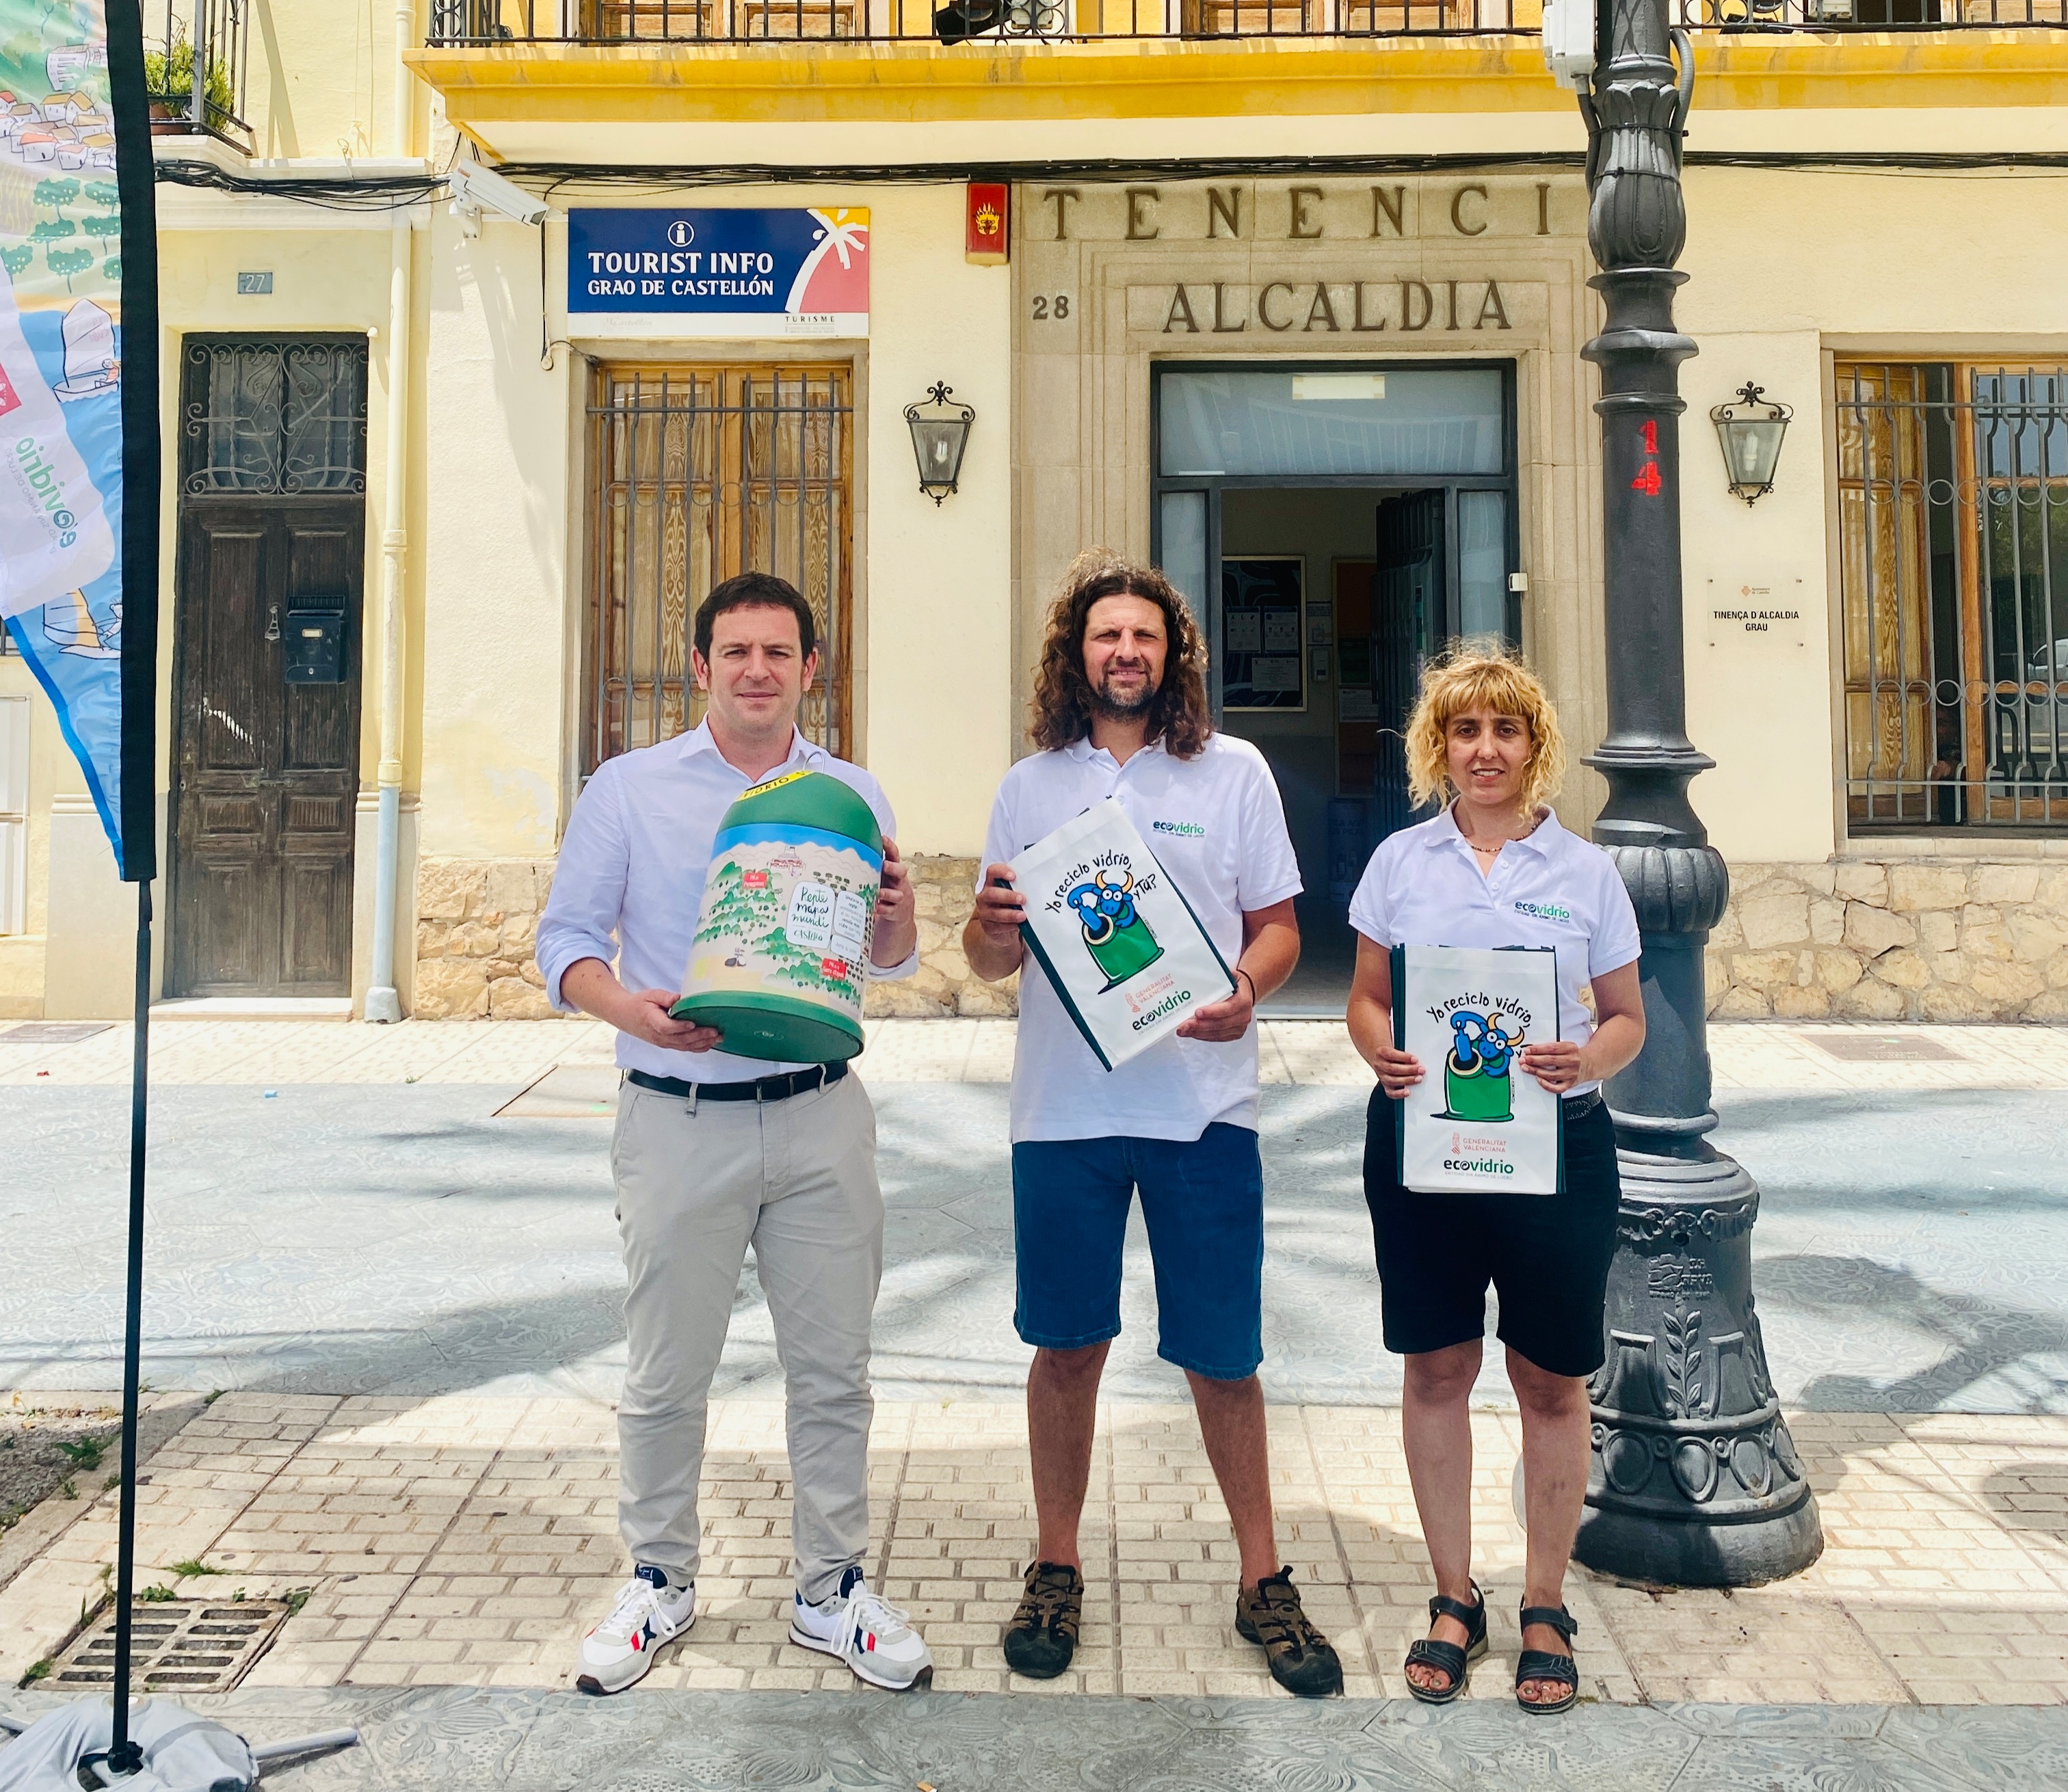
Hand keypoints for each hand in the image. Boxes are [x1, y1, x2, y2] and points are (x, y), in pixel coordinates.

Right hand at [619, 987, 721, 1053]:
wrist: (626, 1017)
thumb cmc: (639, 1004)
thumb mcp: (650, 995)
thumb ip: (664, 997)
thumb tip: (679, 998)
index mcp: (651, 1021)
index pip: (666, 1028)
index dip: (680, 1027)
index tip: (692, 1024)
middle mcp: (658, 1036)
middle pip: (679, 1039)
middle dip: (699, 1036)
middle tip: (714, 1031)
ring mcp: (663, 1043)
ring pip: (684, 1046)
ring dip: (702, 1043)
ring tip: (717, 1038)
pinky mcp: (668, 1044)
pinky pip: (684, 1048)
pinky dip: (697, 1048)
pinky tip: (710, 1044)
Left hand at [870, 836, 915, 965]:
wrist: (900, 913)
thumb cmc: (885, 889)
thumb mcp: (880, 876)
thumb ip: (869, 867)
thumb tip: (843, 852)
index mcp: (893, 871)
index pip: (894, 856)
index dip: (890, 847)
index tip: (883, 838)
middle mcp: (899, 882)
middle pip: (901, 871)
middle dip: (893, 868)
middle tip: (884, 865)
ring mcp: (899, 896)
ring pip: (898, 893)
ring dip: (888, 893)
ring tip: (879, 893)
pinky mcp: (896, 911)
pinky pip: (890, 910)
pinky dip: (882, 910)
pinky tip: (874, 909)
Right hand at [971, 863, 1026, 942]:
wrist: (1001, 929)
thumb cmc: (1010, 906)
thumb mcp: (1013, 894)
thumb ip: (1021, 889)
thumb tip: (1040, 886)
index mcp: (991, 884)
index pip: (992, 872)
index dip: (1001, 872)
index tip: (1014, 876)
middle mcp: (985, 896)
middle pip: (992, 893)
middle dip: (1008, 896)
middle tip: (1022, 899)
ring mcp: (984, 912)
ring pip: (994, 912)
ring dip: (1010, 914)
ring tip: (1023, 915)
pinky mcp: (987, 926)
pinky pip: (997, 926)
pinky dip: (1009, 926)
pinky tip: (1018, 925)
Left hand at [1176, 972, 1253, 1042]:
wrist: (1246, 993)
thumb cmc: (1237, 985)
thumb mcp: (1231, 976)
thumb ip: (1218, 976)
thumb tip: (1200, 973)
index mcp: (1243, 1001)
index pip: (1227, 1009)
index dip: (1212, 1012)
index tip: (1197, 1012)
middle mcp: (1243, 1016)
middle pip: (1219, 1024)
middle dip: (1199, 1026)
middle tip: (1183, 1025)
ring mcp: (1239, 1027)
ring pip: (1216, 1033)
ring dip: (1198, 1033)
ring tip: (1183, 1030)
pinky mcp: (1233, 1034)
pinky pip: (1216, 1038)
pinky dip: (1202, 1036)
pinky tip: (1191, 1032)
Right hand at [1369, 1044, 1424, 1099]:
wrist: (1383, 1058)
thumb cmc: (1393, 1053)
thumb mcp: (1397, 1047)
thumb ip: (1405, 1052)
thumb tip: (1417, 1059)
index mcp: (1381, 1052)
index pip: (1391, 1055)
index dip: (1403, 1057)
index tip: (1415, 1059)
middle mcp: (1379, 1065)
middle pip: (1392, 1069)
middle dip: (1408, 1070)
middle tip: (1420, 1070)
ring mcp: (1382, 1076)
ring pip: (1392, 1080)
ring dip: (1407, 1080)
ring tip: (1418, 1078)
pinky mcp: (1385, 1086)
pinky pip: (1390, 1092)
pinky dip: (1399, 1093)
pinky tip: (1408, 1092)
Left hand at [1520, 1040, 1584, 1094]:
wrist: (1588, 1064)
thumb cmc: (1572, 1055)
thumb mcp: (1566, 1046)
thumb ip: (1551, 1048)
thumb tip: (1532, 1051)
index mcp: (1571, 1048)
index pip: (1552, 1048)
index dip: (1537, 1049)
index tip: (1527, 1050)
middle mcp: (1572, 1061)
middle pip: (1550, 1061)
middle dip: (1534, 1060)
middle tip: (1523, 1059)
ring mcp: (1571, 1074)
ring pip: (1551, 1074)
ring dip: (1536, 1071)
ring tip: (1526, 1068)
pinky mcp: (1570, 1084)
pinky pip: (1556, 1088)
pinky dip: (1546, 1085)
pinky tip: (1538, 1079)